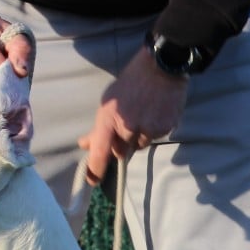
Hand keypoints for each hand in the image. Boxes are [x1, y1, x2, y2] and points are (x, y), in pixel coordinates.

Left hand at [79, 46, 188, 185]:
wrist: (160, 68)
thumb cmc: (130, 83)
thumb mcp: (108, 103)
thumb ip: (98, 127)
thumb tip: (85, 144)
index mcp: (110, 119)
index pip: (100, 150)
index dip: (95, 168)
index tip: (92, 181)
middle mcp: (129, 127)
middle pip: (122, 151)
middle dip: (121, 145)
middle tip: (126, 127)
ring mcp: (148, 129)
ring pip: (139, 145)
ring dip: (138, 137)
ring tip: (142, 115)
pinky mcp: (164, 128)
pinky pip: (155, 138)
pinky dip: (153, 130)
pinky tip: (154, 113)